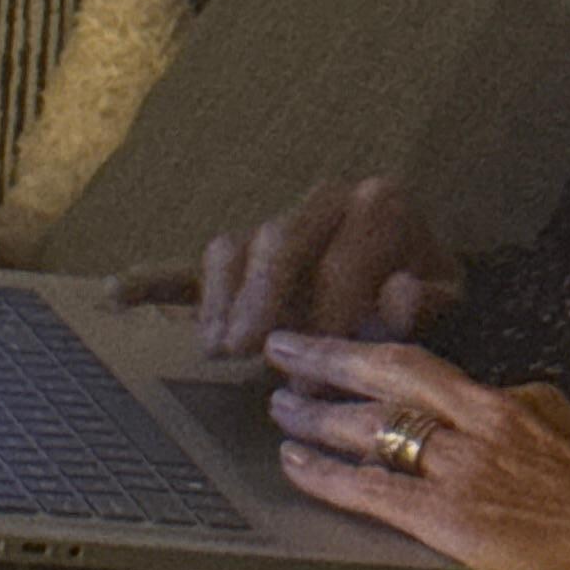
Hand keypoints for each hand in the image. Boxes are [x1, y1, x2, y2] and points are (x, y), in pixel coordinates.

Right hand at [114, 180, 463, 357]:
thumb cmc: (431, 287)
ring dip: (222, 298)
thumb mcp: (452, 295)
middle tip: (249, 350)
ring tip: (220, 349)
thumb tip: (398, 290)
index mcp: (379, 205)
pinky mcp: (244, 259)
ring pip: (234, 245)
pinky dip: (154, 278)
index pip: (344, 258)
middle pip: (276, 240)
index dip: (333, 314)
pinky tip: (117, 294)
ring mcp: (277, 227)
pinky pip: (193, 265)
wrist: (418, 263)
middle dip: (260, 298)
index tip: (327, 368)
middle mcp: (323, 202)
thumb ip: (428, 299)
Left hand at [261, 333, 569, 569]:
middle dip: (332, 355)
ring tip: (280, 406)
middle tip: (286, 345)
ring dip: (317, 414)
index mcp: (518, 401)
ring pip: (371, 424)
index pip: (436, 370)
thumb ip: (534, 434)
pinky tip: (293, 466)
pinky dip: (325, 474)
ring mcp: (464, 466)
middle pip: (392, 371)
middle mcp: (485, 419)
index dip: (383, 358)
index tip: (350, 350)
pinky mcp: (449, 516)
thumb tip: (509, 441)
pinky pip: (369, 488)